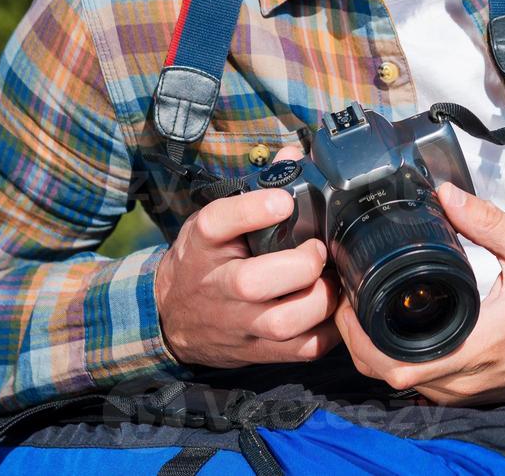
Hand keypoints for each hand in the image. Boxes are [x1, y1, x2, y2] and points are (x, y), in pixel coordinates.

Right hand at [154, 147, 341, 367]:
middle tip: (317, 250)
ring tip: (329, 280)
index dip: (252, 210)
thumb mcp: (215, 221)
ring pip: (283, 322)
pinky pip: (302, 350)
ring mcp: (238, 323)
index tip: (283, 201)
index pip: (218, 223)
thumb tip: (293, 155)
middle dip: (299, 265)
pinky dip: (328, 329)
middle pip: (253, 282)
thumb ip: (255, 188)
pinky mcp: (258, 351)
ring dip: (319, 299)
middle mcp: (218, 285)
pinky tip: (332, 307)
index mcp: (203, 244)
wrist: (172, 317)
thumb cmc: (205, 259)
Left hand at [335, 182, 504, 404]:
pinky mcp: (464, 393)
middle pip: (383, 375)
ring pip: (396, 383)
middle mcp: (463, 378)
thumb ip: (488, 221)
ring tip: (363, 309)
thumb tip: (445, 194)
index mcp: (475, 345)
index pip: (395, 362)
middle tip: (348, 300)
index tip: (350, 302)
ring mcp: (462, 391)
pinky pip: (416, 383)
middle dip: (354, 341)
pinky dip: (395, 360)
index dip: (359, 337)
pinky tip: (390, 328)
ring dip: (372, 352)